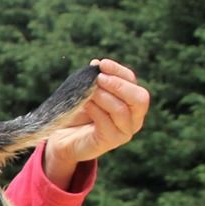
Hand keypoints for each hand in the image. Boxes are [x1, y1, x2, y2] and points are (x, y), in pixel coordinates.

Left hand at [43, 58, 149, 188]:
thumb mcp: (88, 93)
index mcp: (132, 103)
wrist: (64, 138)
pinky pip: (107, 123)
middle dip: (118, 85)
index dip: (118, 71)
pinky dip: (96, 110)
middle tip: (99, 78)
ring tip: (89, 92)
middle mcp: (134, 118)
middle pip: (139, 98)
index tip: (102, 64)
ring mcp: (125, 131)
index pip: (132, 82)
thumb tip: (97, 64)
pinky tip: (86, 105)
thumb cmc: (78, 114)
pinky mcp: (111, 141)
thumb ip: (95, 80)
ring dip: (104, 97)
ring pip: (122, 110)